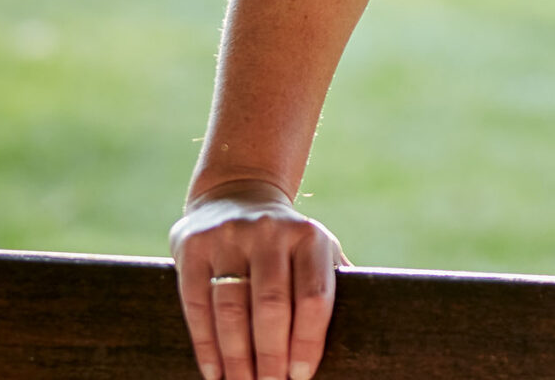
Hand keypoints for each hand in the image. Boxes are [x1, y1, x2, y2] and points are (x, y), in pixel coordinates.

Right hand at [169, 179, 345, 379]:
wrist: (237, 193)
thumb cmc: (287, 243)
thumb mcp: (317, 251)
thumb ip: (333, 285)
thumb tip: (361, 335)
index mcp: (308, 236)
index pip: (313, 296)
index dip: (308, 341)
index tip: (302, 375)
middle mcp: (269, 231)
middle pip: (271, 305)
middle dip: (271, 355)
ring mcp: (228, 236)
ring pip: (231, 308)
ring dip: (236, 356)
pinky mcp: (193, 246)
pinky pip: (195, 304)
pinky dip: (205, 344)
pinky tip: (215, 371)